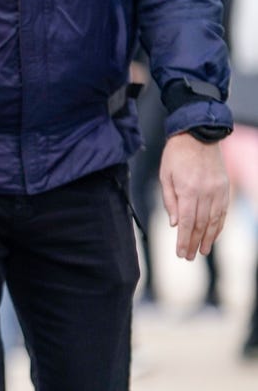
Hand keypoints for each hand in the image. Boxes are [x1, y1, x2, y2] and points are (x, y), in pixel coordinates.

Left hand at [159, 133, 229, 259]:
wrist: (198, 133)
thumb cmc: (176, 154)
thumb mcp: (165, 176)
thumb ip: (170, 201)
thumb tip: (175, 224)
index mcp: (188, 190)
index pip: (187, 222)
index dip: (184, 240)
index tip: (180, 253)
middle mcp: (205, 192)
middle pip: (201, 225)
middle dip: (194, 243)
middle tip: (189, 257)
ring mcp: (218, 190)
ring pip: (214, 220)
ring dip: (208, 238)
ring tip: (202, 251)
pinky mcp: (225, 187)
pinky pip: (223, 211)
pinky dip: (219, 225)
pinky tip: (213, 235)